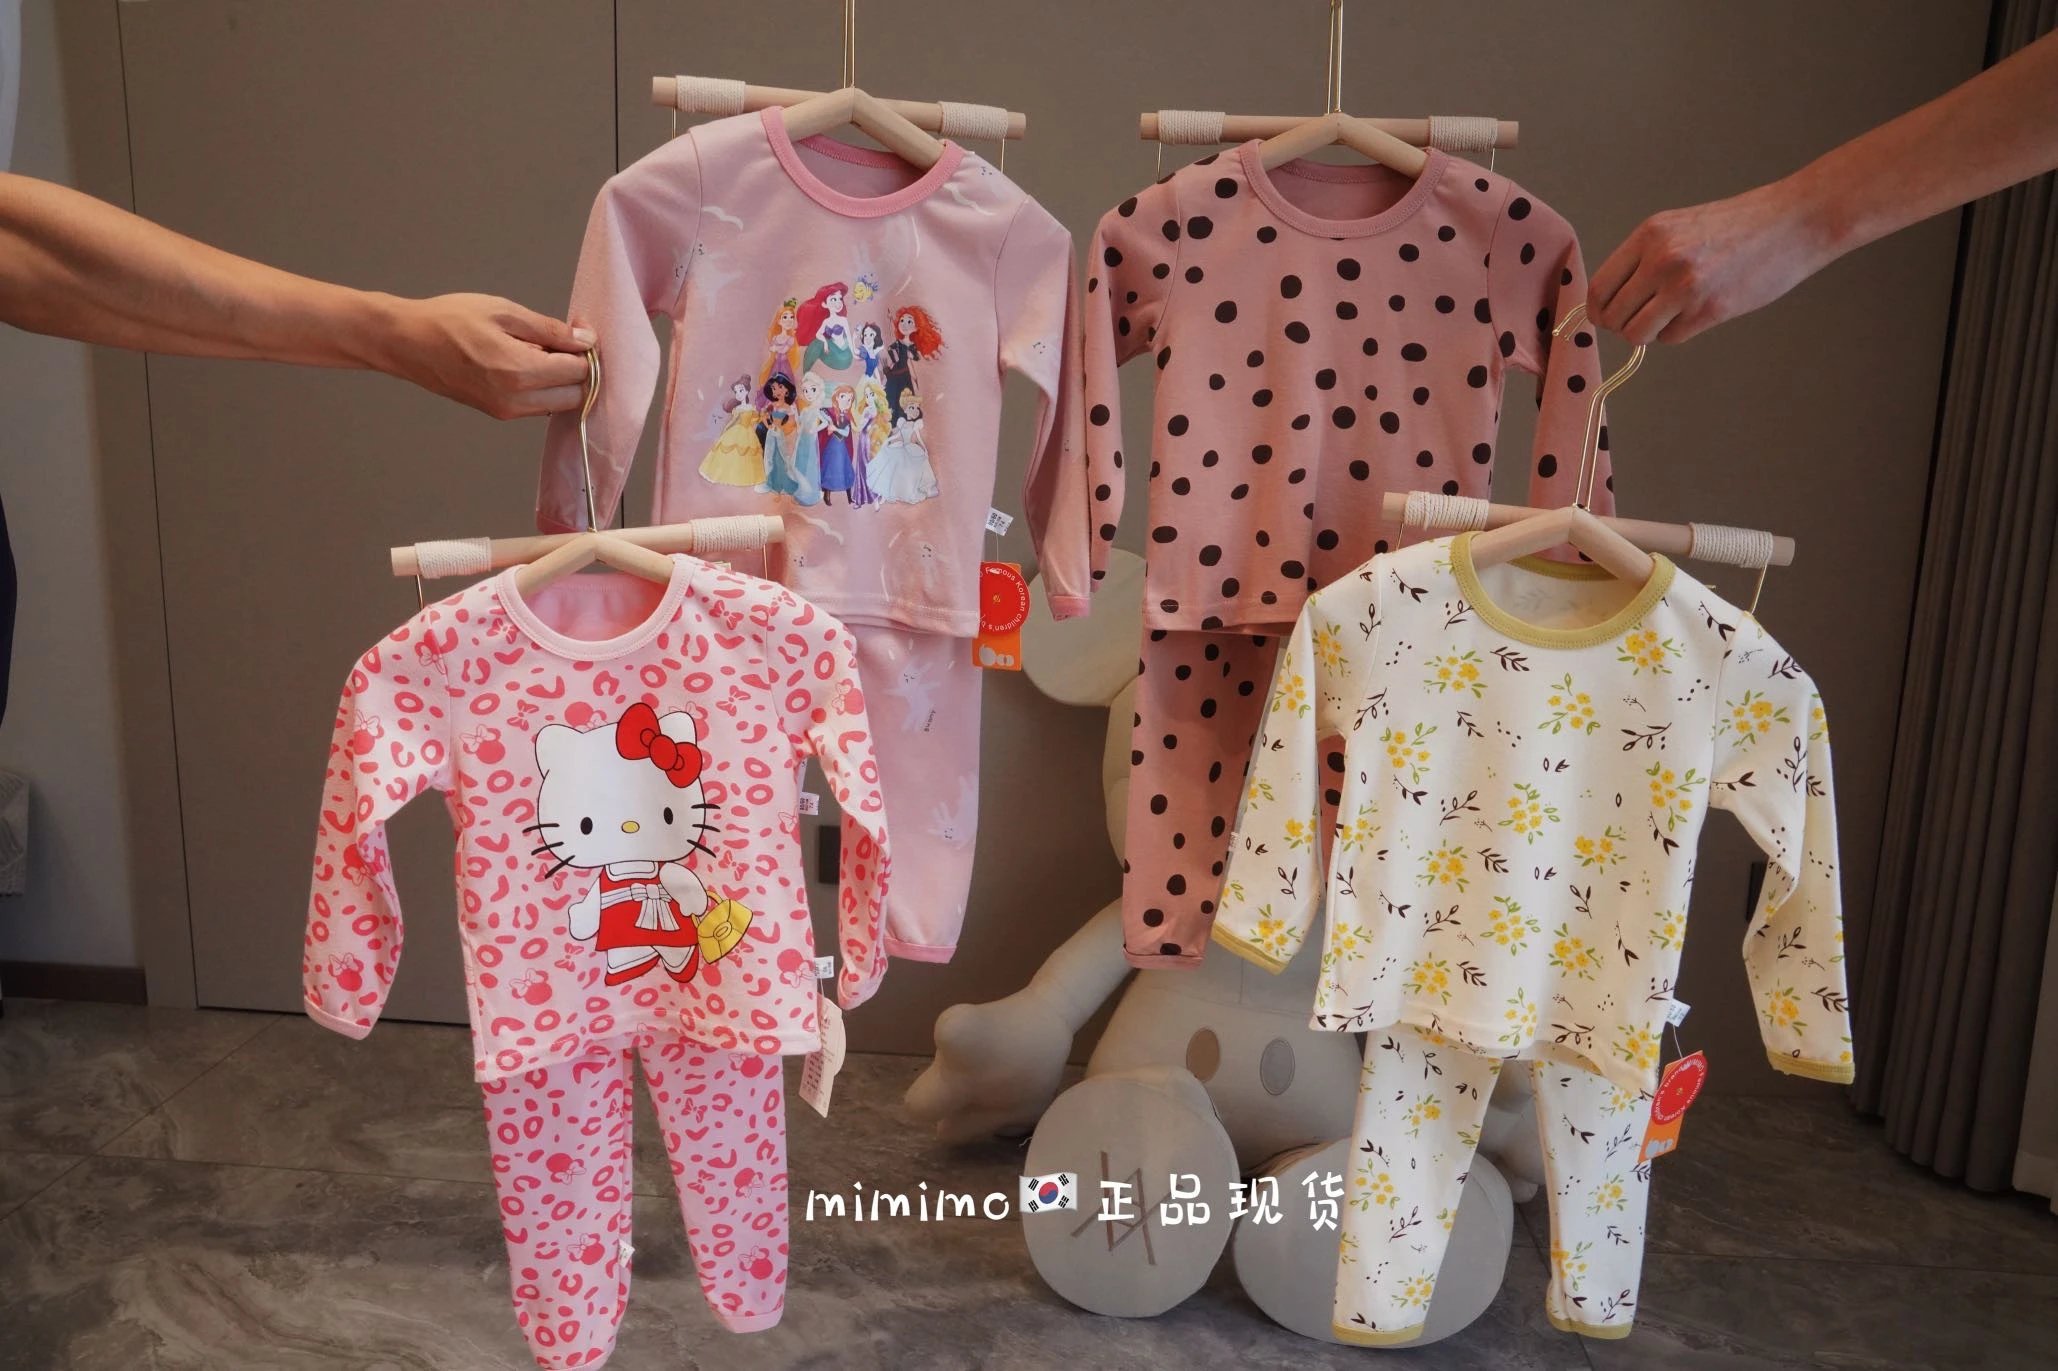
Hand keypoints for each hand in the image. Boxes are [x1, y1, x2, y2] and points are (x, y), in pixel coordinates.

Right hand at [372, 293, 594, 418]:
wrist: (407, 342)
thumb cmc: (449, 321)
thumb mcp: (504, 312)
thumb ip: (550, 329)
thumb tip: (585, 340)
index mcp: (519, 372)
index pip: (579, 372)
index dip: (586, 351)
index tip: (578, 332)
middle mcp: (516, 400)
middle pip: (575, 395)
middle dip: (577, 369)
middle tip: (560, 341)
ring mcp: (507, 411)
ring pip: (558, 404)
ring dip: (560, 380)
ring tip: (537, 350)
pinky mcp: (499, 413)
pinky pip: (538, 406)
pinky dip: (543, 387)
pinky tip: (525, 362)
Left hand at [1588, 180, 1833, 344]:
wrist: (1793, 222)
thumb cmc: (1738, 226)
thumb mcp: (1679, 228)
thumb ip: (1645, 258)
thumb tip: (1612, 299)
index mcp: (1649, 235)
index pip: (1599, 288)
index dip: (1599, 310)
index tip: (1608, 316)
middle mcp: (1661, 260)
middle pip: (1612, 316)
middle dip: (1623, 325)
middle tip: (1644, 319)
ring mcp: (1684, 286)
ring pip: (1636, 334)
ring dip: (1648, 333)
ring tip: (1672, 314)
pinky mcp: (1709, 310)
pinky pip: (1670, 338)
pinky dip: (1678, 332)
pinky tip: (1700, 311)